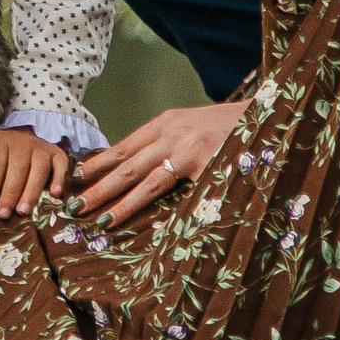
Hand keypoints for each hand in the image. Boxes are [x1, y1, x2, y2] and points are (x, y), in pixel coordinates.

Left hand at [0, 124, 69, 218]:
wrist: (22, 136)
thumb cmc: (0, 153)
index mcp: (1, 140)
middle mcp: (23, 141)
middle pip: (18, 169)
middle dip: (10, 193)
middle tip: (4, 214)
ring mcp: (41, 147)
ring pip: (39, 169)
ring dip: (31, 191)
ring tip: (24, 211)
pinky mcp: (57, 153)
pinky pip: (61, 165)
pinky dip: (59, 178)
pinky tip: (55, 193)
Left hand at [72, 100, 241, 227]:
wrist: (266, 113)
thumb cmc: (225, 126)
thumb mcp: (189, 126)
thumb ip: (165, 142)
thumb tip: (135, 166)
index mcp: (164, 123)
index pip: (122, 147)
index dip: (96, 165)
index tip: (73, 180)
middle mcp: (170, 133)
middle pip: (125, 166)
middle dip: (97, 187)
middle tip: (73, 205)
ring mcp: (186, 149)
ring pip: (145, 181)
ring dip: (119, 202)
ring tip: (98, 218)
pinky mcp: (205, 166)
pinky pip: (178, 193)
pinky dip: (161, 209)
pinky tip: (147, 226)